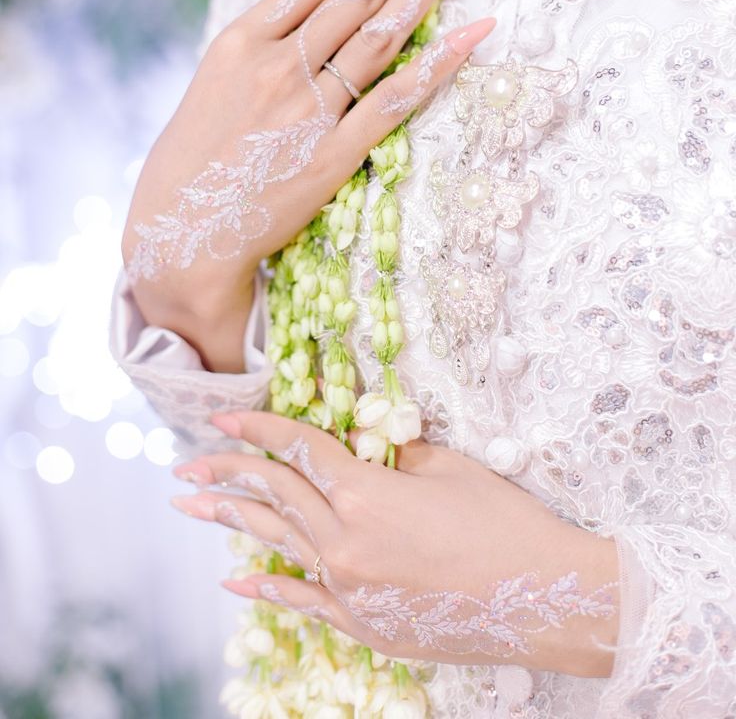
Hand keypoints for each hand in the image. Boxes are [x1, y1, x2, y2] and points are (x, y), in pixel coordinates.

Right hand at [122, 0, 495, 371]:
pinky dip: (438, 64)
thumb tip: (307, 12)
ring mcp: (308, 110)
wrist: (182, 234)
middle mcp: (277, 67)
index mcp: (241, 43)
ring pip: (377, 33)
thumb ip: (261, 46)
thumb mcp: (215, 85)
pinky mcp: (333, 154)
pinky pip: (396, 100)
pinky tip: (472, 33)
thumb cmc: (194, 160)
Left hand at [171, 412, 619, 676]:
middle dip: (228, 473)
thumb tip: (368, 445)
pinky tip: (236, 579)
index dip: (259, 429)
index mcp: (365, 495)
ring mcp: (350, 590)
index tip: (224, 418)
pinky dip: (267, 587)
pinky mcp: (364, 625)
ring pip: (278, 544)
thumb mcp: (449, 469)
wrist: (547, 600)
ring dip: (231, 522)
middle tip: (188, 464)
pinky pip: (303, 601)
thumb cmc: (506, 523)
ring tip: (191, 506)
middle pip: (275, 496)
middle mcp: (344, 544)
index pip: (299, 450)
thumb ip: (396, 453)